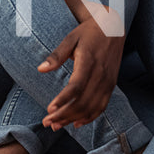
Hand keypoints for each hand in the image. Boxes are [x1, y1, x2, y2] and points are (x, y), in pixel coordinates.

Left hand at [40, 6, 125, 128]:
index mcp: (89, 62)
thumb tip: (41, 69)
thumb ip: (57, 55)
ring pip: (91, 107)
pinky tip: (76, 123)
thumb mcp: (70, 39)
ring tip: (57, 125)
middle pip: (83, 102)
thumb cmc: (88, 33)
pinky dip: (90, 117)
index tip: (49, 109)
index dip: (63, 100)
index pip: (76, 87)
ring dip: (74, 119)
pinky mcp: (112, 85)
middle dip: (64, 115)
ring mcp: (108, 81)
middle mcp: (101, 74)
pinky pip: (102, 106)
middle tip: (48, 122)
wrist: (113, 28)